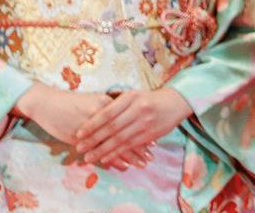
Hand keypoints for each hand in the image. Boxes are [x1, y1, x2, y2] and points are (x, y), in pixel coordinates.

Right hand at [14, 85, 152, 170]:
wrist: (46, 102)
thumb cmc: (70, 102)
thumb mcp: (93, 100)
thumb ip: (108, 108)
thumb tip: (125, 118)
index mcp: (107, 103)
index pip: (130, 120)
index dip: (142, 130)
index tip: (154, 140)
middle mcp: (102, 114)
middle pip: (126, 131)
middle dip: (140, 145)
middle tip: (151, 155)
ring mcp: (92, 126)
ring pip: (115, 142)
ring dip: (130, 154)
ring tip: (143, 163)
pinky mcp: (81, 136)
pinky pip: (100, 149)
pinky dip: (113, 157)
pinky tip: (123, 165)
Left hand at [75, 88, 191, 165]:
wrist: (176, 102)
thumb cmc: (149, 98)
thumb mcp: (133, 94)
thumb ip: (116, 103)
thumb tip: (92, 113)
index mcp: (130, 97)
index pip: (107, 113)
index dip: (92, 125)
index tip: (78, 133)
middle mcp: (138, 109)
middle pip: (111, 127)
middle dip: (93, 139)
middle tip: (79, 148)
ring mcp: (145, 122)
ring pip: (120, 139)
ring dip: (102, 150)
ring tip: (88, 158)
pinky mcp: (151, 134)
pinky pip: (130, 145)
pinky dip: (117, 153)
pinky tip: (106, 158)